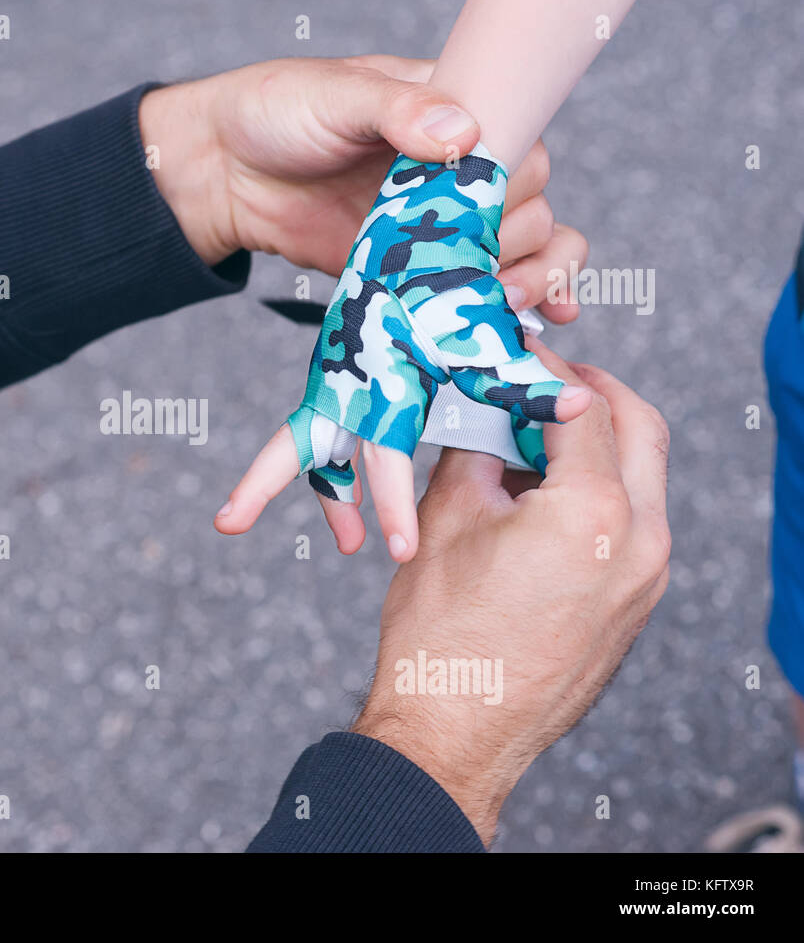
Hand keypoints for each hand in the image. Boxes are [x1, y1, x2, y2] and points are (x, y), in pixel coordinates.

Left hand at [138, 55, 585, 323]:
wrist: (225, 173)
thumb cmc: (278, 113)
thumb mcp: (336, 96)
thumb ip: (397, 111)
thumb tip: (459, 132)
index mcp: (453, 112)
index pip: (519, 144)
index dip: (515, 181)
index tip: (489, 209)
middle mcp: (461, 167)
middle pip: (529, 206)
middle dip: (515, 241)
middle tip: (476, 263)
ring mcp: (444, 221)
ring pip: (525, 248)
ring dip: (530, 278)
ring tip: (505, 300)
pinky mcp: (420, 266)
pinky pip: (482, 284)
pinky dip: (521, 303)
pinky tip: (543, 321)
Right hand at [350, 340, 670, 844]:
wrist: (452, 733)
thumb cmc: (441, 635)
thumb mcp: (445, 517)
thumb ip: (475, 447)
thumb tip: (485, 410)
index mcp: (593, 513)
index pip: (585, 405)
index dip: (546, 368)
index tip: (516, 354)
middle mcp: (641, 543)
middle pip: (642, 431)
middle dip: (598, 394)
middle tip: (547, 378)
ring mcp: (647, 580)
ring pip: (643, 479)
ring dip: (601, 444)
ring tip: (533, 438)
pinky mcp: (635, 607)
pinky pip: (632, 525)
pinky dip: (599, 492)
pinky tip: (541, 496)